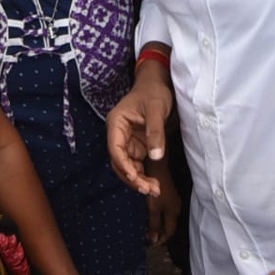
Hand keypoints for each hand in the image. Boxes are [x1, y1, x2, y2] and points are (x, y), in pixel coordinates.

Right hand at [105, 57, 172, 194]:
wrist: (159, 84)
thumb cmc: (154, 91)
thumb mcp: (157, 109)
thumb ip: (155, 132)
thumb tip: (156, 157)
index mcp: (116, 123)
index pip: (115, 148)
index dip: (123, 165)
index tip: (135, 177)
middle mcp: (119, 134)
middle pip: (120, 162)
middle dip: (132, 177)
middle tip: (149, 189)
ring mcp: (127, 142)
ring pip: (128, 166)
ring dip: (138, 180)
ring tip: (155, 190)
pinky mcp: (137, 146)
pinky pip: (137, 165)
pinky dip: (144, 175)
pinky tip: (154, 184)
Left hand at [144, 158, 179, 244]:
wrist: (157, 167)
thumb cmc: (155, 189)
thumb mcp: (153, 208)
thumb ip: (154, 224)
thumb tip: (155, 240)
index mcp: (174, 212)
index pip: (170, 232)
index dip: (162, 240)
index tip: (152, 245)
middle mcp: (176, 207)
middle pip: (169, 226)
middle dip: (160, 234)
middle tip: (150, 239)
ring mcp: (173, 200)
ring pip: (167, 218)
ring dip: (159, 225)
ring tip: (149, 230)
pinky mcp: (169, 194)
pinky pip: (165, 211)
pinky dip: (159, 217)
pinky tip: (151, 216)